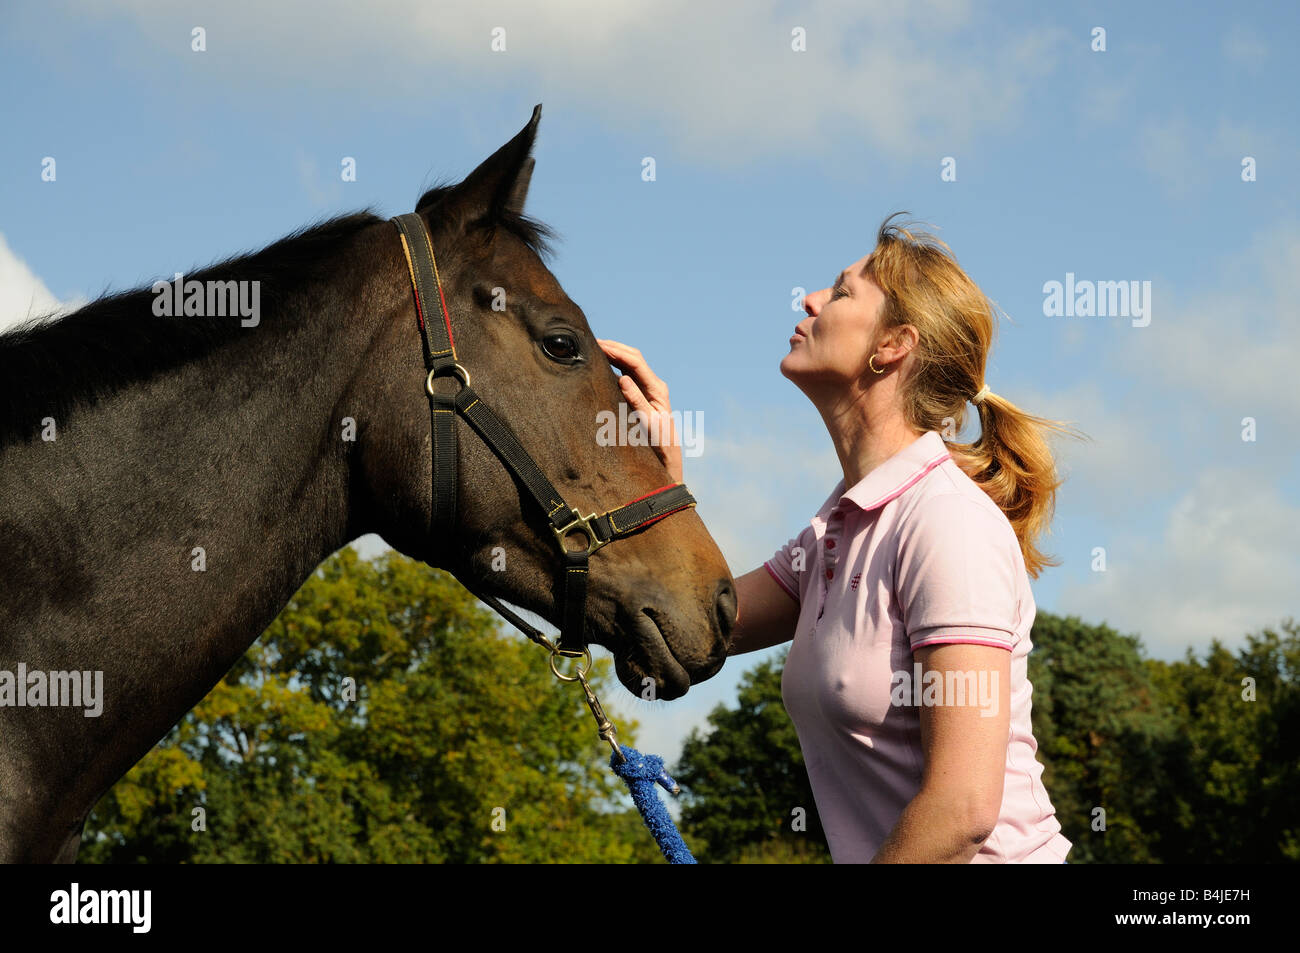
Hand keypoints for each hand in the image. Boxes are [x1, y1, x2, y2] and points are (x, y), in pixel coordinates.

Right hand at [597, 338, 682, 483]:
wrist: (667, 457)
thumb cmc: (660, 443)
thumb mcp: (649, 423)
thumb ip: (637, 400)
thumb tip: (623, 378)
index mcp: (657, 388)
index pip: (635, 362)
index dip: (617, 351)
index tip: (599, 345)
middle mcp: (654, 385)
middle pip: (633, 358)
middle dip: (614, 347)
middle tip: (593, 341)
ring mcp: (649, 389)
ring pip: (630, 364)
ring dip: (614, 354)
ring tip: (595, 348)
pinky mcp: (642, 395)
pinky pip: (627, 374)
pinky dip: (614, 366)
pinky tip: (602, 364)